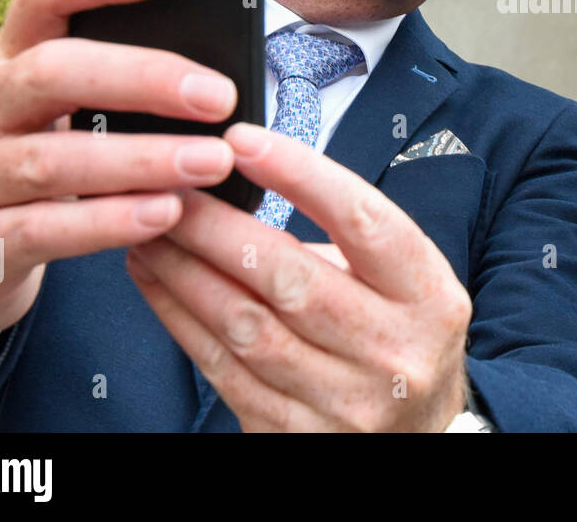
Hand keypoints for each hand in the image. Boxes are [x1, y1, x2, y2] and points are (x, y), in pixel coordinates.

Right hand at [0, 0, 239, 337]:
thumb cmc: (29, 172)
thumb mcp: (54, 119)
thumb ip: (112, 90)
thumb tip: (213, 71)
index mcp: (9, 64)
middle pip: (54, 73)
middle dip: (143, 78)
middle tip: (220, 96)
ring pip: (53, 160)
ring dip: (142, 158)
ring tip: (212, 161)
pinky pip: (46, 230)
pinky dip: (110, 220)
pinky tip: (166, 213)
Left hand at [126, 122, 471, 431]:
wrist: (418, 435)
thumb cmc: (402, 334)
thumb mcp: (407, 280)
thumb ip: (345, 236)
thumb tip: (246, 178)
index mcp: (429, 297)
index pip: (363, 222)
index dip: (300, 174)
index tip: (242, 140)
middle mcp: (392, 351)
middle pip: (291, 279)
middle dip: (217, 227)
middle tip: (170, 187)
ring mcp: (344, 401)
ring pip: (246, 327)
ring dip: (185, 272)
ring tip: (148, 229)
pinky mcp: (294, 433)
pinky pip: (224, 371)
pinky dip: (182, 319)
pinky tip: (158, 281)